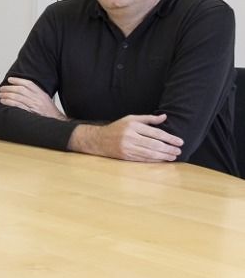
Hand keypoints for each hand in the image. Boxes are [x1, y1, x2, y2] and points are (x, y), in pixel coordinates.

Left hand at [0, 77, 66, 119]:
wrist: (57, 121)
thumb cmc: (49, 111)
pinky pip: (18, 105)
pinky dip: (9, 102)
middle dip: (9, 88)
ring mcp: (34, 105)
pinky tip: (4, 101)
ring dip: (7, 95)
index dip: (18, 80)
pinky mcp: (31, 112)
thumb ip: (36, 93)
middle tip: (2, 88)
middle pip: (21, 90)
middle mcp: (38, 98)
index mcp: (41, 94)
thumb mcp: (45, 99)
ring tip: (0, 95)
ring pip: (18, 97)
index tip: (10, 79)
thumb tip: (23, 89)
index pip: (28, 84)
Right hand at [68, 114, 183, 162]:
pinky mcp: (126, 156)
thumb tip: (165, 117)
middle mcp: (130, 137)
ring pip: (150, 153)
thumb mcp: (131, 119)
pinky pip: (143, 159)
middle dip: (168, 148)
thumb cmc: (117, 128)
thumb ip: (148, 119)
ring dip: (163, 156)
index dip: (169, 138)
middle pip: (154, 144)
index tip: (179, 141)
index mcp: (133, 126)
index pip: (155, 133)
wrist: (98, 140)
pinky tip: (162, 160)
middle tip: (179, 150)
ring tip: (173, 156)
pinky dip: (154, 160)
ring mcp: (127, 147)